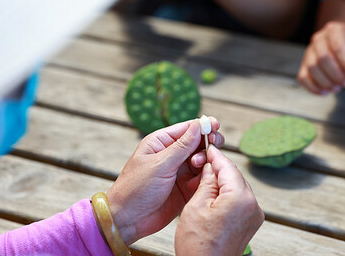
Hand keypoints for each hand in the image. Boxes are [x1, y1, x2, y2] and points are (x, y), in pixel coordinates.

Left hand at [106, 118, 224, 244]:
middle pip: (199, 142)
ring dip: (207, 161)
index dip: (203, 126)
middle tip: (214, 147)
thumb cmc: (135, 188)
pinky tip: (198, 183)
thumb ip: (182, 146)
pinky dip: (206, 178)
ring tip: (199, 167)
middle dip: (208, 143)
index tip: (216, 127)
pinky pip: (203, 178)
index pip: (188, 128)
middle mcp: (173, 154)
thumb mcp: (160, 164)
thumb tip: (199, 124)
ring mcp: (180, 171)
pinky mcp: (186, 187)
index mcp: (162, 142)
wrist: (128, 220)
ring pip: (204, 160)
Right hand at [175, 145, 263, 255]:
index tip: (208, 147)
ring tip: (204, 180)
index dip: (216, 156)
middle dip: (219, 169)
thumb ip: (206, 182)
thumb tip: (210, 168)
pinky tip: (213, 195)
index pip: (228, 167)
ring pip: (238, 188)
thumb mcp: (196, 206)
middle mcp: (253, 205)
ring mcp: (254, 215)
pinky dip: (228, 195)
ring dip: (223, 182)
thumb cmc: (198, 244)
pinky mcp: (251, 223)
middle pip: (235, 177)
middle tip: (202, 162)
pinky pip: (240, 201)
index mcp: (241, 198)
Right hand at [297, 21, 344, 94]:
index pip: (338, 47)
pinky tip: (325, 92)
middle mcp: (319, 38)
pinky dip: (313, 87)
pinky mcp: (305, 64)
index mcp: (335, 30)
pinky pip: (303, 77)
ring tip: (339, 87)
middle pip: (323, 58)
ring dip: (326, 82)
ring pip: (312, 68)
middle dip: (336, 75)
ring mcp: (309, 51)